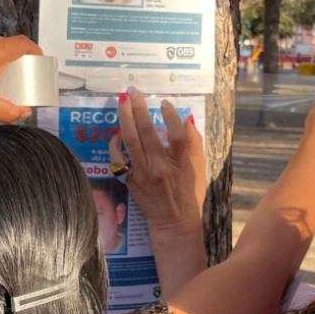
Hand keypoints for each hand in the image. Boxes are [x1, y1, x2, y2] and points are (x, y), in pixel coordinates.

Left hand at [110, 87, 207, 233]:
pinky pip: (117, 158)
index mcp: (180, 163)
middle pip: (147, 132)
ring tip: (122, 102)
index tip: (164, 102)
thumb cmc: (189, 193)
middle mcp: (159, 167)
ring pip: (129, 141)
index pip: (176, 134)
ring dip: (124, 118)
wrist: (173, 222)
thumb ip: (194, 143)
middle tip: (134, 91)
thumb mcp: (199, 167)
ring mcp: (142, 173)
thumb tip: (187, 119)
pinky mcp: (130, 180)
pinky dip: (115, 143)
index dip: (171, 116)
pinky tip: (117, 133)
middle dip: (138, 108)